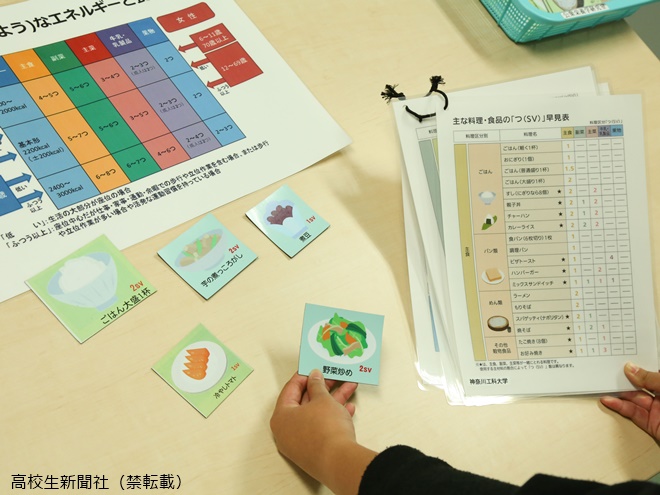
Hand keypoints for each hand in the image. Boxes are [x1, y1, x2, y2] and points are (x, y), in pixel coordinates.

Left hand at [270, 370, 376, 494]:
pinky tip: (349, 408)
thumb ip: (317, 385)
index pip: (290, 390)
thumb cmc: (325, 428)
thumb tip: (314, 376)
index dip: (304, 376)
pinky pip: (322, 428)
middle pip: (304, 402)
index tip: (314, 367)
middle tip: (333, 375)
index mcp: (281, 416)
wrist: (339, 461)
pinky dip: (334, 417)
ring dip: (333, 400)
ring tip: (349, 386)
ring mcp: (300, 443)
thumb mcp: (322, 399)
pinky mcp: (314, 451)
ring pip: (316, 415)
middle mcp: (287, 431)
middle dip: (322, 387)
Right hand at [600, 362, 659, 440]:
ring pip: (635, 398)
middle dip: (626, 377)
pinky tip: (610, 401)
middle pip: (643, 383)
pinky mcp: (653, 425)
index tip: (624, 356)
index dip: (639, 363)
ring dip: (619, 392)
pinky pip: (633, 414)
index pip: (654, 370)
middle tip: (609, 370)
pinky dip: (620, 407)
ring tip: (604, 385)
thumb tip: (632, 369)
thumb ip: (652, 379)